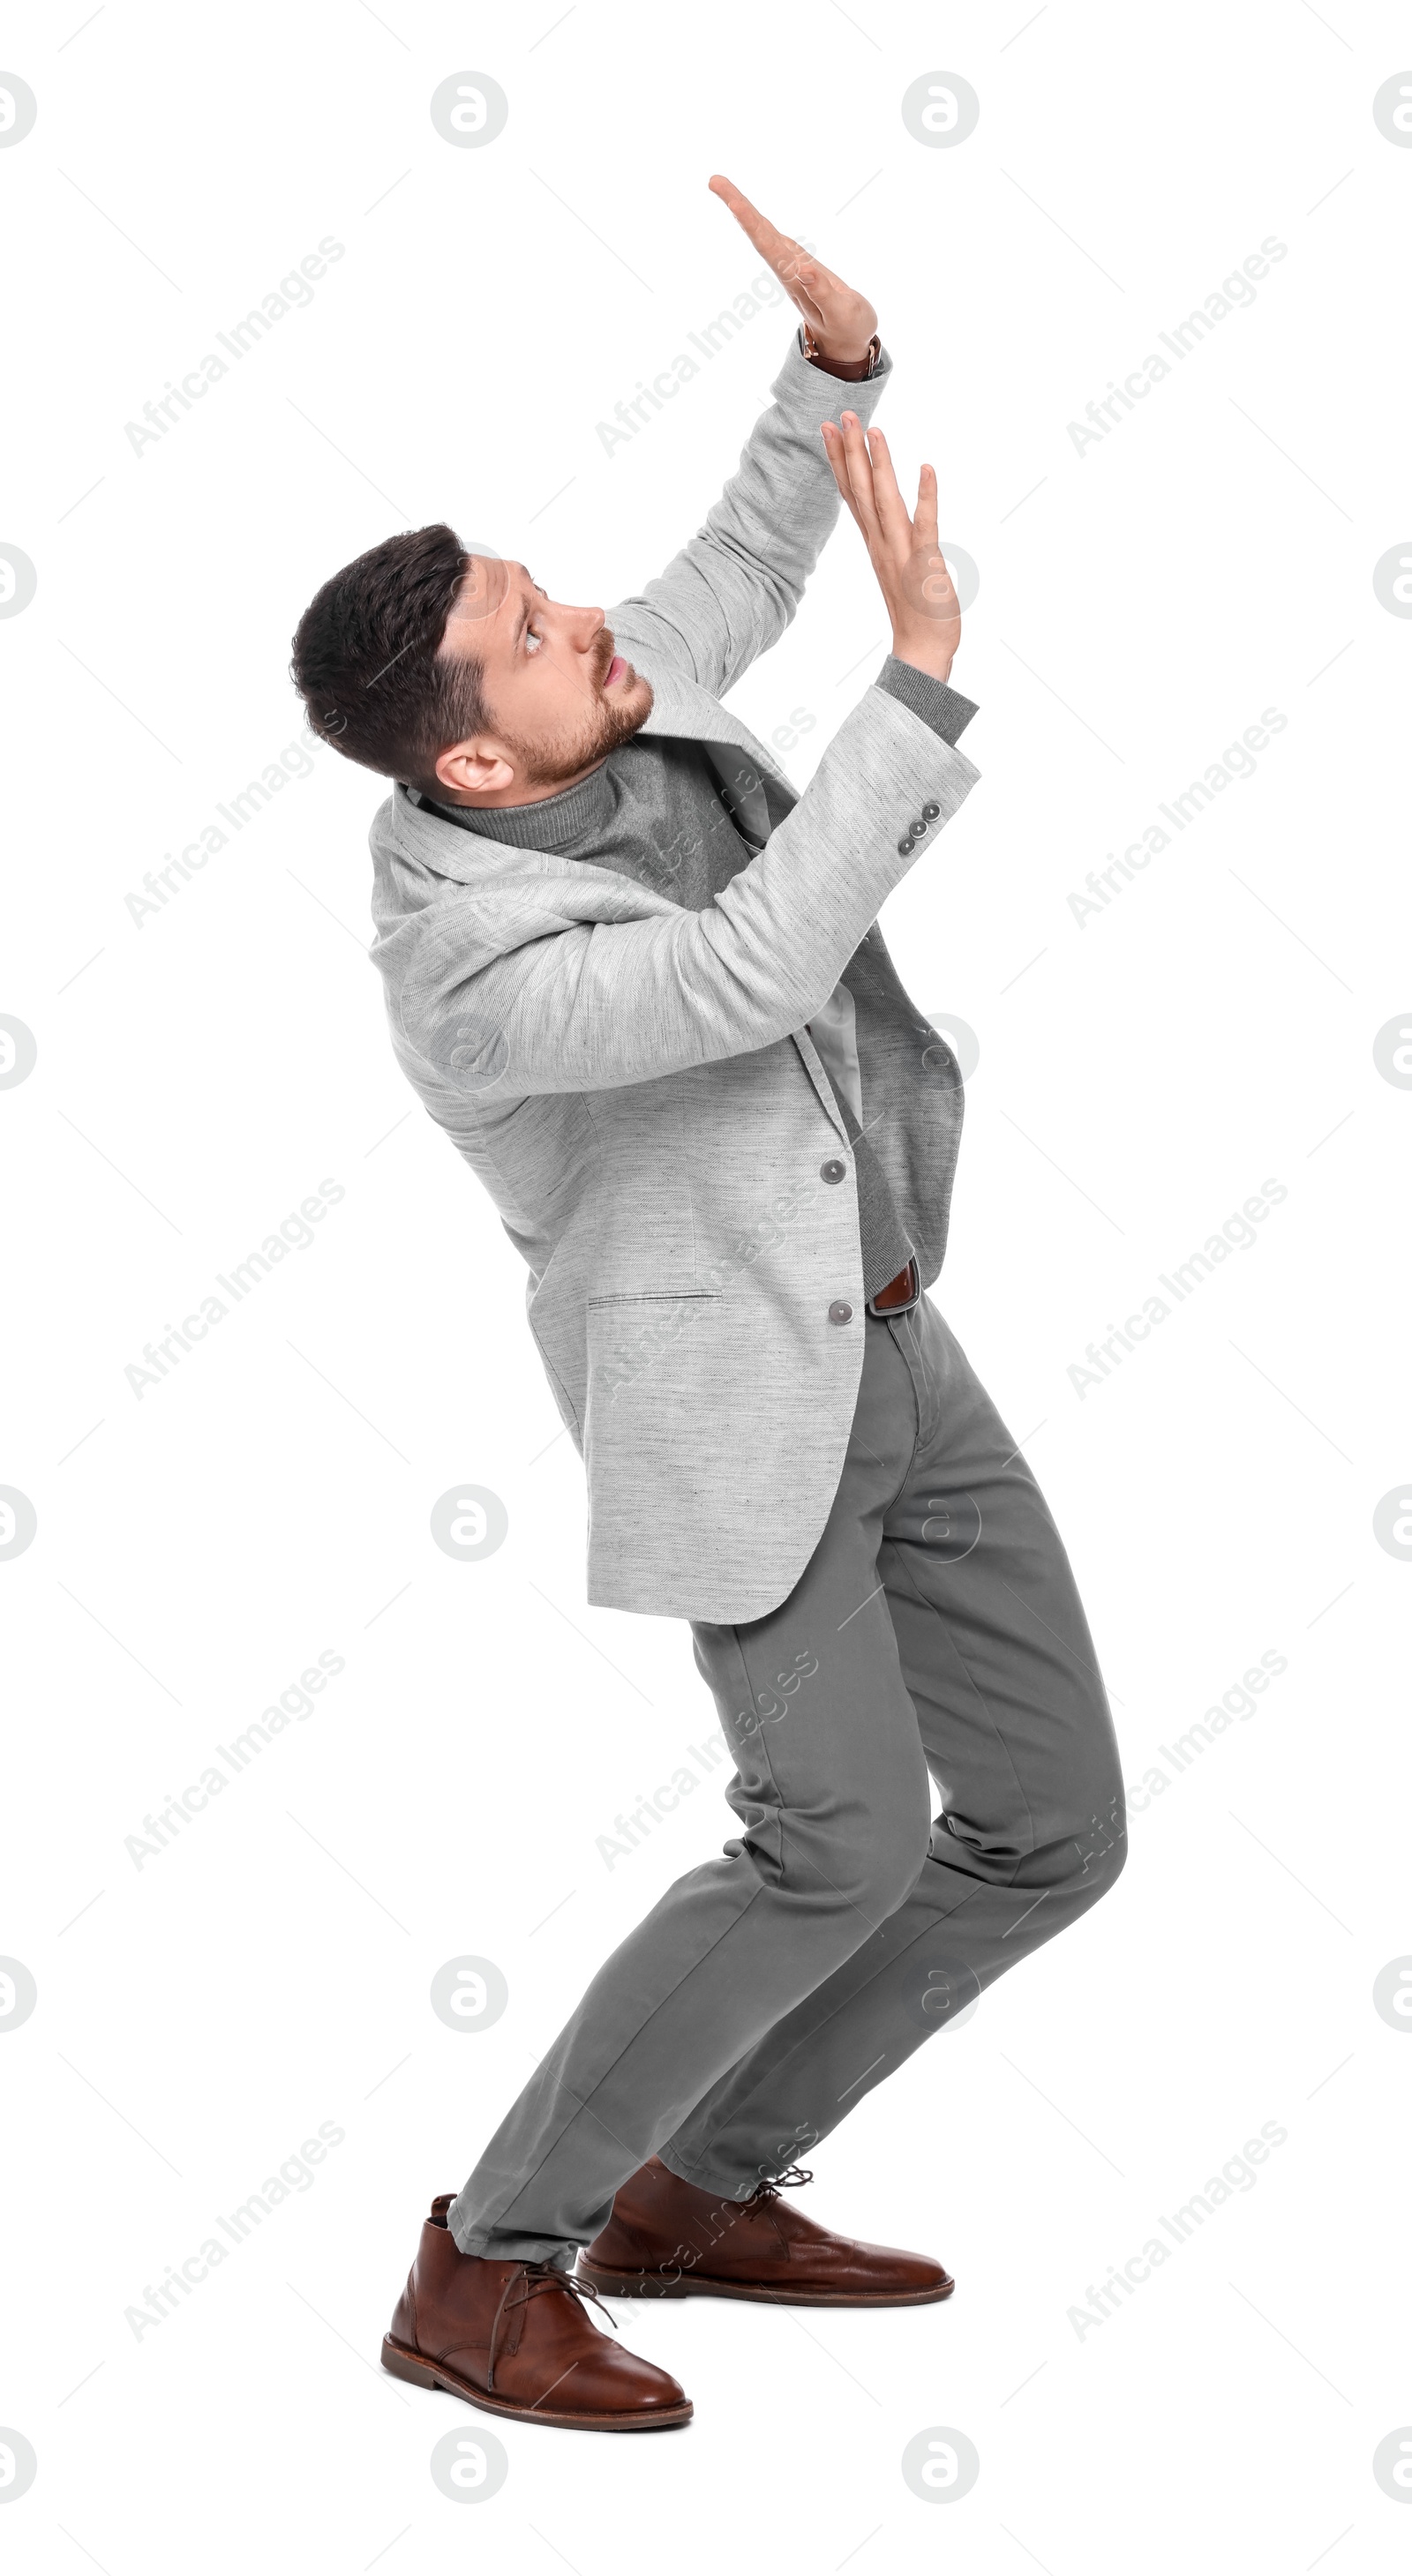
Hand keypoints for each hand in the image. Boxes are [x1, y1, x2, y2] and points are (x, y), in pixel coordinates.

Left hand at [708, 174, 876, 370]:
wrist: (845, 344)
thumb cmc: (848, 328)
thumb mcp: (843, 314)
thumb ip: (824, 293)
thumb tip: (804, 269)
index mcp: (795, 279)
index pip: (768, 246)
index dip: (750, 223)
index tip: (732, 202)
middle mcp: (788, 269)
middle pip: (760, 233)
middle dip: (738, 206)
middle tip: (714, 180)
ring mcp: (791, 266)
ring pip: (763, 233)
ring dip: (742, 209)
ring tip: (719, 185)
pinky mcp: (798, 263)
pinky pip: (773, 237)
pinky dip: (756, 221)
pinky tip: (742, 210)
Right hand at [820, 414, 960, 683]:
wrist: (923, 651)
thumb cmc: (914, 610)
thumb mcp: (896, 565)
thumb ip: (890, 537)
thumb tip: (885, 514)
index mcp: (875, 542)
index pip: (852, 494)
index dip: (839, 460)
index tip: (826, 428)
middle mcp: (882, 544)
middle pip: (862, 491)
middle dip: (851, 451)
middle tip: (843, 414)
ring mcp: (902, 554)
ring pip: (885, 502)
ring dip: (879, 465)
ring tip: (873, 430)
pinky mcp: (925, 565)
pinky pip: (926, 526)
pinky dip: (926, 496)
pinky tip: (927, 468)